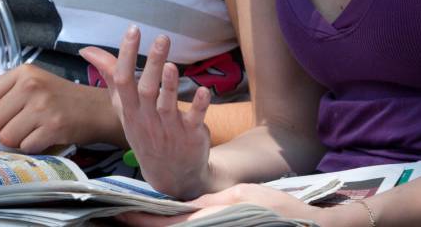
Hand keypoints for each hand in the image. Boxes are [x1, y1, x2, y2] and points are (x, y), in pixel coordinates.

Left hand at [0, 63, 116, 152]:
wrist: (96, 108)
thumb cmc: (61, 98)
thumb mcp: (35, 84)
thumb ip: (8, 95)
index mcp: (23, 73)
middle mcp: (31, 86)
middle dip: (2, 130)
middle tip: (20, 126)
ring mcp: (43, 106)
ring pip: (7, 137)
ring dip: (18, 140)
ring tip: (34, 131)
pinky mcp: (53, 126)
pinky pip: (26, 147)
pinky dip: (33, 147)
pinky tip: (45, 137)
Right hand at [80, 26, 212, 198]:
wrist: (170, 174)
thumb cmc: (144, 132)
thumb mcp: (124, 107)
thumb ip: (110, 76)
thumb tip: (87, 50)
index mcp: (129, 109)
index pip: (123, 80)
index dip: (126, 55)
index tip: (133, 30)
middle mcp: (146, 118)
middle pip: (146, 90)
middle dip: (152, 64)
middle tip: (161, 38)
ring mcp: (169, 128)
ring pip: (167, 104)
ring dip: (170, 85)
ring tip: (171, 64)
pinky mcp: (190, 135)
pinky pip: (194, 120)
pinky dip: (199, 106)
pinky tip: (205, 90)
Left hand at [117, 185, 326, 226]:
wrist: (300, 224)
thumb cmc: (272, 207)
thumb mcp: (236, 196)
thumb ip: (205, 204)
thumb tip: (180, 208)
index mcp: (207, 225)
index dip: (140, 220)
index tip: (121, 212)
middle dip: (145, 224)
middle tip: (123, 212)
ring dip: (160, 225)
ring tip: (141, 214)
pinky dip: (177, 225)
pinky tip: (171, 218)